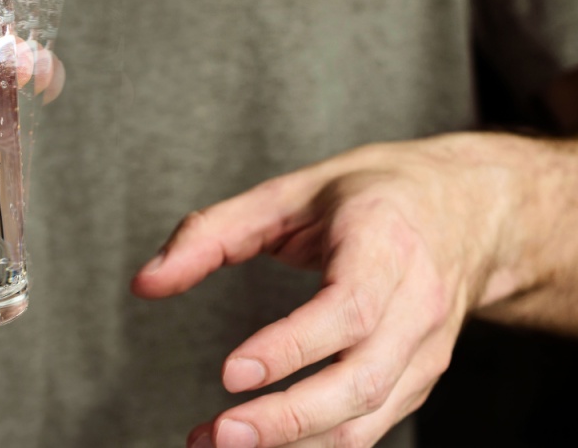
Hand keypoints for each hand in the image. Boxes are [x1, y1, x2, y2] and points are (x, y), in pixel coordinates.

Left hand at [132, 133, 533, 446]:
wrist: (471, 210)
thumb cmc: (373, 195)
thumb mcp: (289, 192)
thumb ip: (212, 233)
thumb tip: (144, 282)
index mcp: (385, 244)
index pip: (348, 311)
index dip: (292, 347)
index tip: (232, 374)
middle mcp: (417, 304)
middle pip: (360, 381)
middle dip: (287, 419)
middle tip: (219, 436)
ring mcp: (425, 350)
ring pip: (367, 419)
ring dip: (293, 444)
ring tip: (217, 445)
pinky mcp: (417, 380)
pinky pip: (369, 429)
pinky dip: (313, 447)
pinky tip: (261, 447)